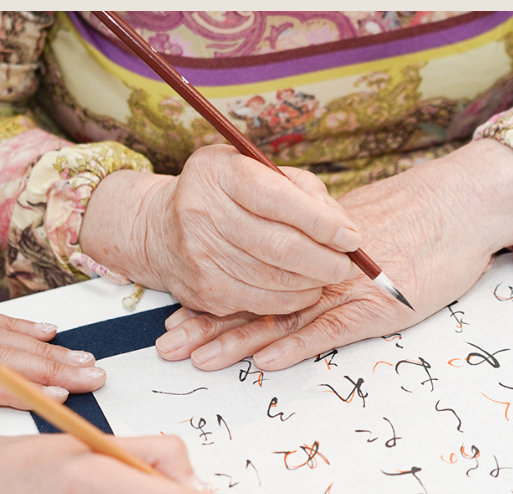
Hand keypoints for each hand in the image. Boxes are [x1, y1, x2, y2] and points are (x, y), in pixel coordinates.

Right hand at [80, 144, 362, 316]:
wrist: (160, 229)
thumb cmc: (225, 194)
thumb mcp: (256, 171)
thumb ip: (301, 189)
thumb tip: (344, 228)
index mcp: (220, 173)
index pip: (278, 199)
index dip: (321, 222)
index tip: (352, 237)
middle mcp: (203, 213)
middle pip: (280, 246)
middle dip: (325, 261)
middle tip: (350, 265)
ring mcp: (201, 256)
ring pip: (275, 280)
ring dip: (313, 282)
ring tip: (331, 275)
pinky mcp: (205, 292)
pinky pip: (262, 303)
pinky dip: (293, 300)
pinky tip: (306, 290)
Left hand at [153, 139, 512, 369]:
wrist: (460, 206)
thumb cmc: (411, 219)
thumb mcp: (354, 232)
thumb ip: (317, 253)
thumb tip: (284, 268)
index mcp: (306, 253)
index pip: (248, 278)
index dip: (210, 302)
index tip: (175, 318)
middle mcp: (315, 270)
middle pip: (252, 300)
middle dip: (205, 325)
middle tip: (165, 346)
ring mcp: (344, 290)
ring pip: (279, 317)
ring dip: (237, 341)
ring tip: (198, 359)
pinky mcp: (373, 308)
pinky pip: (327, 331)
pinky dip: (295, 346)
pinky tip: (264, 362)